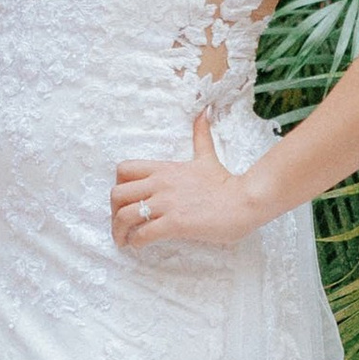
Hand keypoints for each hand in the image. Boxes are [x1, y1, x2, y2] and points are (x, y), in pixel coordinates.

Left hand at [111, 113, 258, 253]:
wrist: (245, 201)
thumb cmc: (226, 183)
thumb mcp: (207, 156)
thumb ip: (201, 136)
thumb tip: (203, 113)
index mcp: (164, 169)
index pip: (123, 169)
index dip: (118, 185)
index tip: (125, 200)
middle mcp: (160, 184)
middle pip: (117, 194)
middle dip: (113, 213)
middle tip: (120, 225)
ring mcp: (167, 203)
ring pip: (125, 216)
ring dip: (119, 231)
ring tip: (124, 241)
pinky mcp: (175, 223)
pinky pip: (143, 234)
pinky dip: (136, 242)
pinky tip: (140, 245)